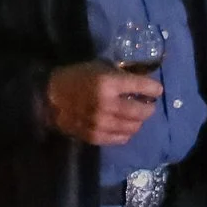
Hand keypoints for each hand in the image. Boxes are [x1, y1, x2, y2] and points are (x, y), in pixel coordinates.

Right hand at [46, 62, 160, 145]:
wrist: (49, 97)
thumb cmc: (77, 77)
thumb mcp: (101, 67)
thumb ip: (123, 75)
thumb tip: (147, 83)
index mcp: (109, 83)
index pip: (143, 87)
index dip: (154, 89)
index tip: (157, 90)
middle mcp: (107, 105)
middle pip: (143, 112)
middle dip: (149, 107)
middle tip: (147, 104)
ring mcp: (101, 123)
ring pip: (134, 127)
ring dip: (138, 121)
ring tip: (134, 115)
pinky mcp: (95, 137)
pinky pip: (121, 138)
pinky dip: (126, 132)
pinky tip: (122, 125)